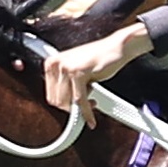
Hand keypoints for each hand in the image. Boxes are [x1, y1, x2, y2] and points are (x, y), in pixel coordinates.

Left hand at [37, 20, 151, 116]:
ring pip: (67, 103)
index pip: (51, 95)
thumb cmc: (98, 59)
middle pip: (57, 101)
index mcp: (51, 63)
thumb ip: (66, 86)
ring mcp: (66, 68)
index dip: (64, 105)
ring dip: (81, 108)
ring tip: (92, 102)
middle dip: (72, 108)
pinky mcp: (78, 73)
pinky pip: (80, 101)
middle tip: (87, 105)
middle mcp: (56, 64)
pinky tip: (91, 119)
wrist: (116, 48)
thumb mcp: (75, 72)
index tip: (75, 107)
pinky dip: (86, 112)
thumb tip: (62, 106)